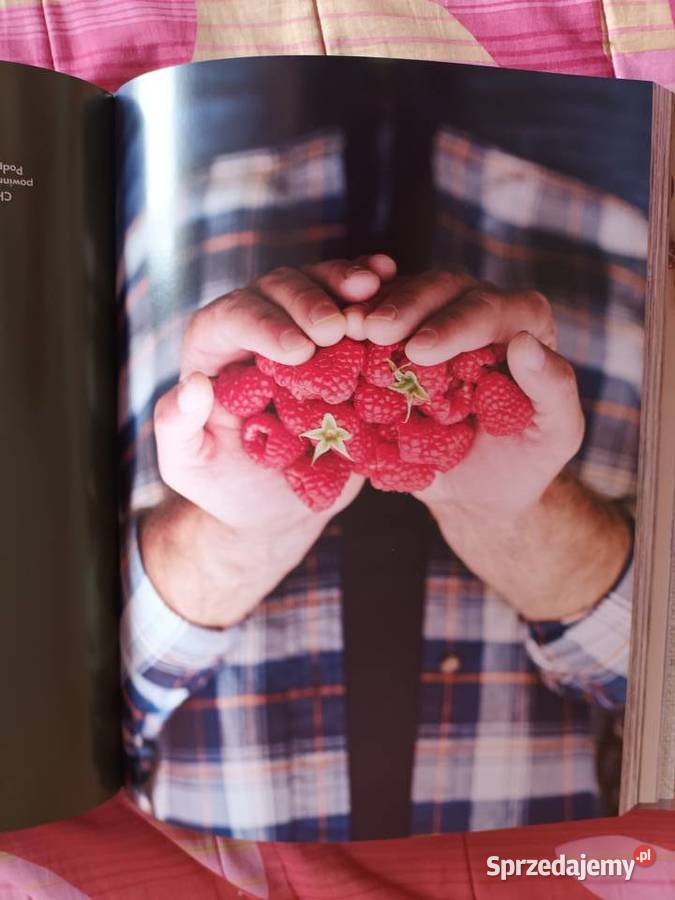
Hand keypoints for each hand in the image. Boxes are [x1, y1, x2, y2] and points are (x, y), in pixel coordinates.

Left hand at [141, 255, 395, 626]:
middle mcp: (257, 327)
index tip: (300, 351)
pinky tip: (391, 278)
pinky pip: (354, 303)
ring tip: (373, 290)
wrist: (278, 505)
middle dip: (309, 301)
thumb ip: (177, 425)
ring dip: (343, 282)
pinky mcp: (342, 342)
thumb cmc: (226, 484)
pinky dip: (373, 289)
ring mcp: (303, 329)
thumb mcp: (189, 465)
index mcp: (214, 350)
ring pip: (317, 284)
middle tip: (338, 329)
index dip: (264, 325)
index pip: (231, 318)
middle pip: (277, 289)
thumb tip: (194, 382)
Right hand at [361, 273, 630, 619]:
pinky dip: (354, 324)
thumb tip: (526, 341)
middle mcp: (478, 313)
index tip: (421, 350)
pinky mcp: (399, 340)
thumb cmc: (522, 463)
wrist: (476, 490)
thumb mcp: (555, 436)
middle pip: (446, 288)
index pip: (493, 309)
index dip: (457, 323)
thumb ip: (555, 390)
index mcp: (523, 326)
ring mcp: (435, 322)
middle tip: (374, 331)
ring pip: (407, 294)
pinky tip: (332, 336)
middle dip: (408, 306)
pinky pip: (375, 318)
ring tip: (346, 329)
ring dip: (375, 309)